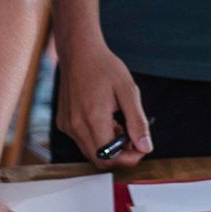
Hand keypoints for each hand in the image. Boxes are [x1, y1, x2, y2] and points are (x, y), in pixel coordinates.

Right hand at [55, 38, 151, 167]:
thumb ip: (137, 121)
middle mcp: (76, 125)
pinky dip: (97, 138)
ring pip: (91, 152)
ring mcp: (68, 125)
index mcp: (93, 118)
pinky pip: (82, 141)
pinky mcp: (64, 123)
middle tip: (133, 138)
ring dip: (108, 147)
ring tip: (119, 124)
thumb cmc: (103, 67)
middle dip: (120, 155)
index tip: (141, 147)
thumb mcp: (128, 91)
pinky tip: (106, 119)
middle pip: (100, 160)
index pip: (111, 158)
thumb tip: (146, 147)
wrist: (78, 51)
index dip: (129, 158)